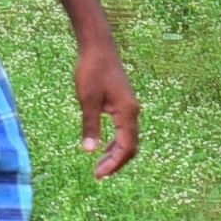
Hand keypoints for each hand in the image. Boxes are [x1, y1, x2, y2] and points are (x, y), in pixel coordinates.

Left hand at [73, 26, 140, 178]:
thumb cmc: (91, 70)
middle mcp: (133, 111)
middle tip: (98, 174)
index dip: (114, 163)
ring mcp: (130, 107)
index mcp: (127, 112)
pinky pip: (124, 129)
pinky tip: (103, 146)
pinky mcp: (124, 103)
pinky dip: (116, 141)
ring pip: (129, 138)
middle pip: (131, 146)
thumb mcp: (87, 99)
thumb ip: (90, 125)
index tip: (99, 174)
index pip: (126, 146)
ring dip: (116, 153)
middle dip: (116, 162)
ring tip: (99, 165)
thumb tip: (89, 151)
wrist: (98, 47)